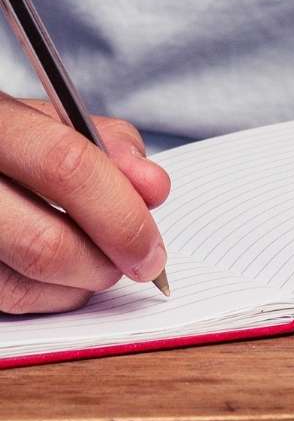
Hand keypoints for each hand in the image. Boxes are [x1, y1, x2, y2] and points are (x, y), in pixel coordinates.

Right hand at [0, 95, 170, 314]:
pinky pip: (12, 298)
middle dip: (109, 260)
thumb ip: (110, 147)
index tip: (153, 241)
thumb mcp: (56, 122)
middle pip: (45, 242)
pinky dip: (54, 296)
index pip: (66, 167)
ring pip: (26, 284)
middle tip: (142, 261)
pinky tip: (68, 272)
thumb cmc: (15, 140)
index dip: (120, 210)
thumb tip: (153, 189)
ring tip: (103, 260)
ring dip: (84, 283)